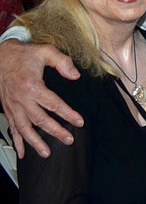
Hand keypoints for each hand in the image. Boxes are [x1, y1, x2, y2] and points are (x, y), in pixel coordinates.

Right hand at [0, 40, 81, 157]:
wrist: (0, 56)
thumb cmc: (23, 54)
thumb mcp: (45, 51)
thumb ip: (62, 62)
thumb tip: (75, 75)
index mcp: (32, 86)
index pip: (54, 104)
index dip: (68, 114)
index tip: (79, 122)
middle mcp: (21, 99)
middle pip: (40, 120)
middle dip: (56, 131)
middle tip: (69, 139)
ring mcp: (13, 106)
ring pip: (25, 128)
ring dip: (36, 142)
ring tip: (47, 153)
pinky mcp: (8, 109)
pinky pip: (12, 128)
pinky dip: (17, 141)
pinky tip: (22, 152)